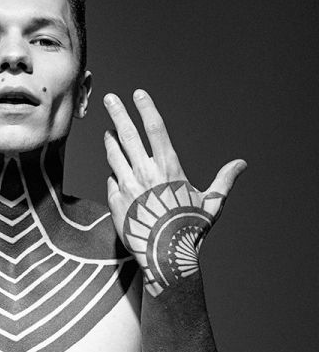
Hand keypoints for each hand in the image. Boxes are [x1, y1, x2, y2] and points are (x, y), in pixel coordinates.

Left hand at [104, 89, 245, 295]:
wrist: (164, 257)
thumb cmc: (189, 231)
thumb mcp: (211, 204)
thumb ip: (224, 180)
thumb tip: (241, 164)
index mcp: (169, 168)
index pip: (155, 128)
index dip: (146, 108)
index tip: (138, 94)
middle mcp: (145, 173)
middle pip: (127, 134)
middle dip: (118, 113)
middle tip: (109, 98)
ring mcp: (127, 186)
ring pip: (114, 155)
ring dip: (111, 140)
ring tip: (109, 131)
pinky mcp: (115, 201)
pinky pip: (112, 180)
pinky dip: (115, 174)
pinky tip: (117, 173)